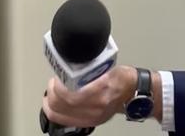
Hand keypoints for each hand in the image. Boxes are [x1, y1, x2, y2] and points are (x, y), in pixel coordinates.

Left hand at [42, 65, 160, 126]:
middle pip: (62, 105)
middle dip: (52, 92)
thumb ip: (92, 67)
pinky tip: (53, 106)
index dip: (59, 86)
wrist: (135, 93)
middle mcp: (96, 107)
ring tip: (51, 92)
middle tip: (53, 82)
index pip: (71, 95)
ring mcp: (92, 116)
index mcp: (102, 90)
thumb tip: (75, 62)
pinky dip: (55, 113)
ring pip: (60, 114)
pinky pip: (65, 120)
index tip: (57, 77)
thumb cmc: (125, 79)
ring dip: (50, 102)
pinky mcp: (90, 121)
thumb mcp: (110, 66)